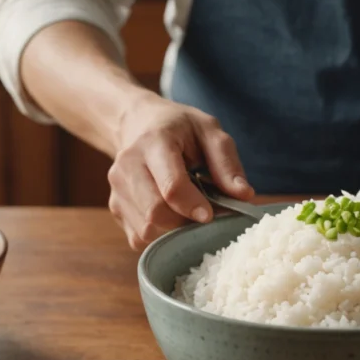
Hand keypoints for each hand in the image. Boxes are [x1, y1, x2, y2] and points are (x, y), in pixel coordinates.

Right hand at [108, 93, 253, 249]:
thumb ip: (227, 163)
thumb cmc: (178, 127)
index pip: (171, 187)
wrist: (136, 122)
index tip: (211, 214)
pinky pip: (138, 237)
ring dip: (172, 230)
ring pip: (145, 230)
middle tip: (203, 213)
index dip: (193, 206)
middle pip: (155, 214)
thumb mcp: (209, 131)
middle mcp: (128, 167)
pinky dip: (159, 235)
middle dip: (184, 222)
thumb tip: (244, 195)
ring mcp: (116, 189)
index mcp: (153, 143)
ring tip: (185, 210)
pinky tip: (169, 215)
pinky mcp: (115, 207)